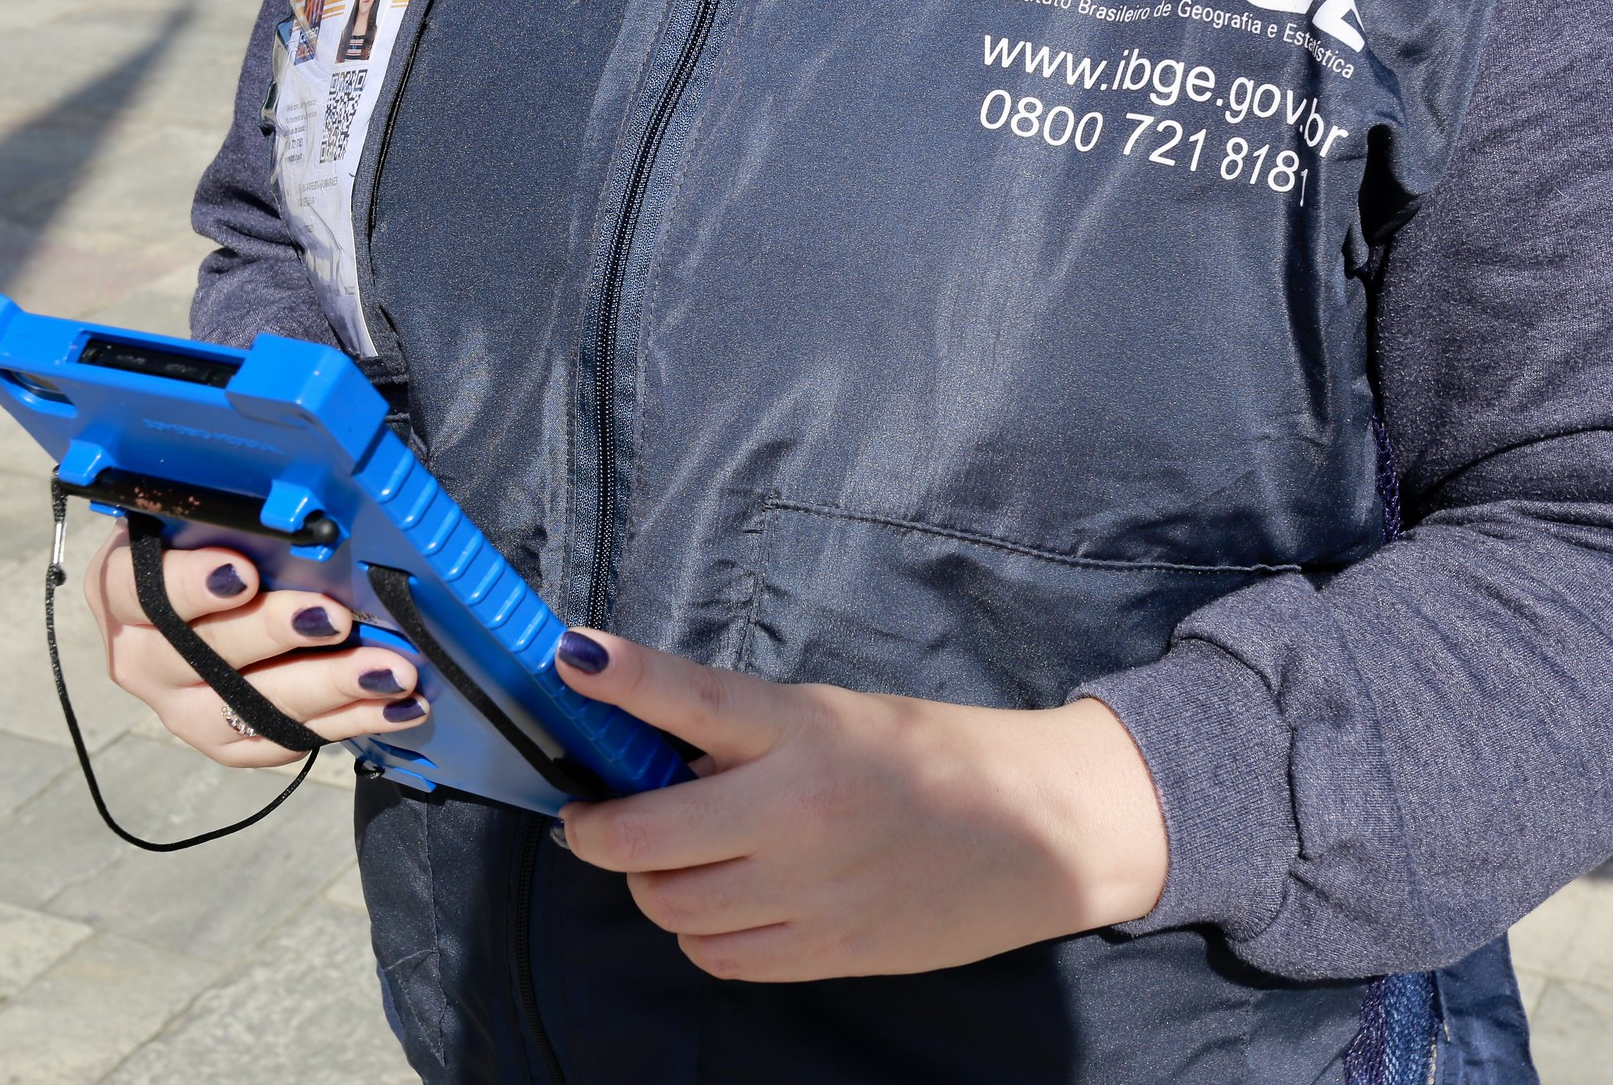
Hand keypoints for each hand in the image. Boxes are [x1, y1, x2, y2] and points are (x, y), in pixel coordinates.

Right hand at [82, 521, 429, 766]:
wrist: (226, 597)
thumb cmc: (226, 539)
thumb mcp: (214, 513)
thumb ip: (238, 508)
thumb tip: (303, 495)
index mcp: (121, 587)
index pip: (136, 588)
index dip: (189, 584)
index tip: (244, 572)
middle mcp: (141, 655)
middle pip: (201, 653)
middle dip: (276, 632)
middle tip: (336, 618)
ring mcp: (181, 706)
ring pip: (249, 707)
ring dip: (329, 686)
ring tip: (389, 670)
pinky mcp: (225, 741)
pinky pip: (284, 740)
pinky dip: (348, 720)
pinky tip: (398, 704)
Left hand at [553, 632, 1167, 981]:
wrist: (1043, 829)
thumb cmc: (938, 758)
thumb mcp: (842, 719)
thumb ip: (750, 739)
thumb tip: (652, 764)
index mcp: (806, 728)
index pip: (692, 697)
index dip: (622, 676)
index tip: (568, 656)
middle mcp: (798, 808)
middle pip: (641, 836)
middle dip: (596, 831)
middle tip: (594, 818)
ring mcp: (811, 888)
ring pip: (667, 905)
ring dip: (655, 882)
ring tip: (690, 857)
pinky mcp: (829, 949)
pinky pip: (716, 956)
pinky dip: (704, 932)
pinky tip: (737, 901)